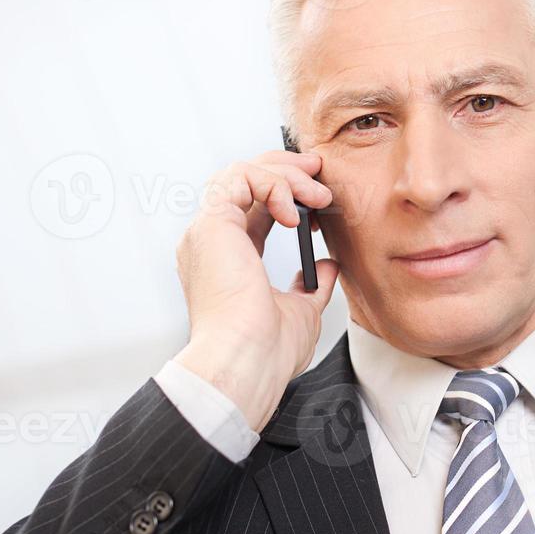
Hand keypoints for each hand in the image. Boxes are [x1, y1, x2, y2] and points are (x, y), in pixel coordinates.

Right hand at [173, 149, 339, 430]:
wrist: (248, 363)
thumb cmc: (266, 352)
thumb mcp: (300, 311)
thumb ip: (311, 286)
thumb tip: (326, 268)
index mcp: (227, 261)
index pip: (253, 209)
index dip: (286, 194)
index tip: (321, 196)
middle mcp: (212, 242)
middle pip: (242, 182)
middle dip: (285, 170)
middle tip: (319, 172)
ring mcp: (207, 231)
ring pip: (241, 172)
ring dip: (285, 175)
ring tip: (318, 196)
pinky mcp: (212, 224)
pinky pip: (241, 177)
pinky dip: (274, 184)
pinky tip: (295, 212)